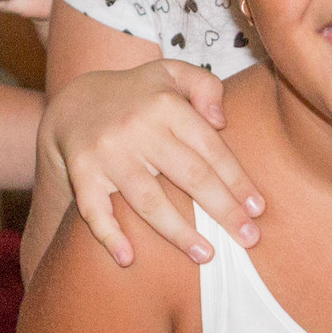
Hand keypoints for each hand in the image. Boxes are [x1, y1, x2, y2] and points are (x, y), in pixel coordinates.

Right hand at [40, 59, 262, 264]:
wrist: (74, 103)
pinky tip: (128, 259)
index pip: (210, 148)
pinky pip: (94, 209)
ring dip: (178, 232)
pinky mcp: (81, 173)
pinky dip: (109, 236)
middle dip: (223, 210)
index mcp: (165, 104)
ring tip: (205, 255)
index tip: (257, 208)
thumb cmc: (138, 96)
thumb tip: (222, 121)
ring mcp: (107, 153)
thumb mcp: (171, 73)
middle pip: (188, 175)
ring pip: (147, 199)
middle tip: (248, 238)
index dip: (236, 180)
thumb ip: (205, 86)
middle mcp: (136, 128)